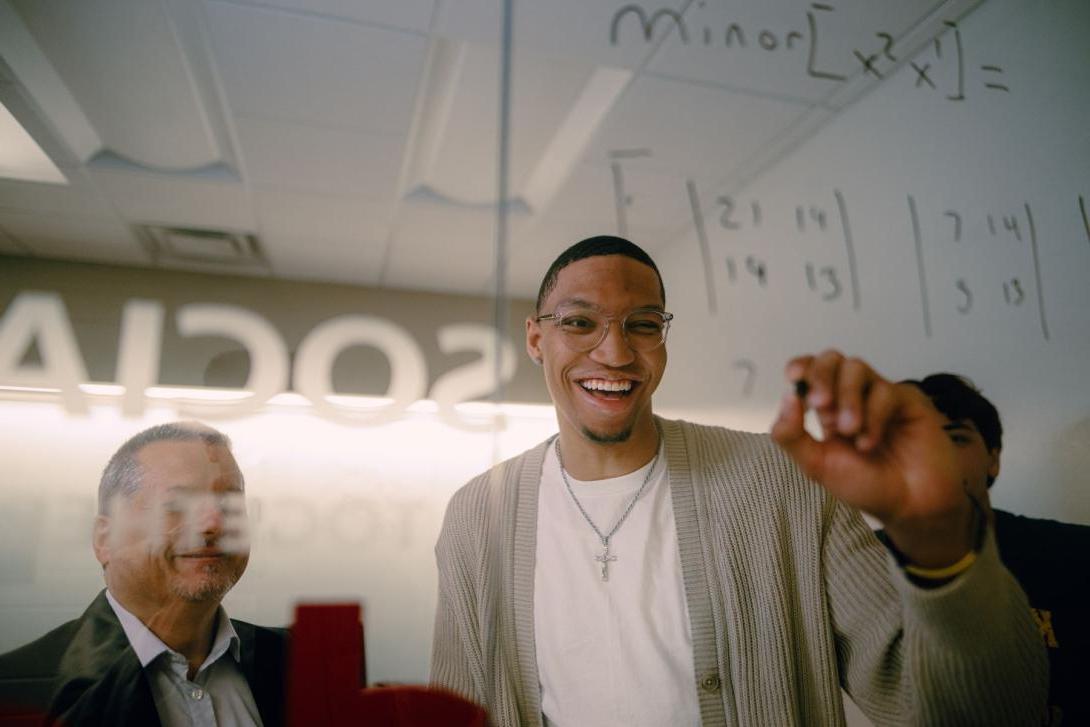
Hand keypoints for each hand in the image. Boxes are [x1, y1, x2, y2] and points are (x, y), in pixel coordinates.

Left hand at [770, 350, 976, 567]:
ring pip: (856, 368)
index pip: (809, 371)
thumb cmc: (867, 486)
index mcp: (826, 409)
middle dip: (821, 376)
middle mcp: (851, 397)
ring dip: (848, 397)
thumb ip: (792, 436)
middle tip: (821, 404)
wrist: (911, 505)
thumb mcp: (817, 466)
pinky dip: (873, 415)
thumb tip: (786, 397)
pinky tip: (870, 442)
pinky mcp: (906, 400)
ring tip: (849, 431)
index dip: (801, 367)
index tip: (794, 378)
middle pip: (831, 359)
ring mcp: (879, 396)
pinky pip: (885, 390)